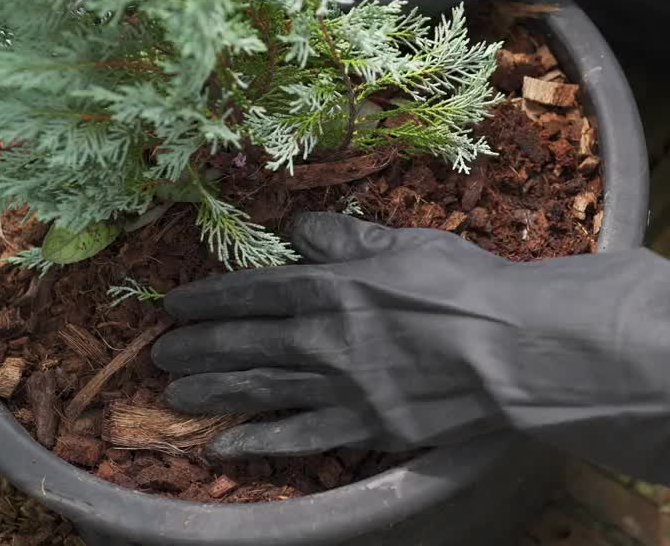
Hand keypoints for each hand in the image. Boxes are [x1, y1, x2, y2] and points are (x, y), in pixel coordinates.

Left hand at [152, 212, 669, 493]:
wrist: (511, 349)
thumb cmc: (468, 287)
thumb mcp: (408, 245)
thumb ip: (349, 239)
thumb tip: (302, 224)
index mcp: (333, 288)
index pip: (255, 292)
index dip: (210, 298)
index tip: (174, 303)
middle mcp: (324, 340)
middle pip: (245, 344)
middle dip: (196, 346)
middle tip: (158, 351)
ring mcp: (340, 388)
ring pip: (259, 390)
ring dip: (211, 390)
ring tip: (174, 392)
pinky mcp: (364, 427)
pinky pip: (298, 437)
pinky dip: (258, 441)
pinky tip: (225, 445)